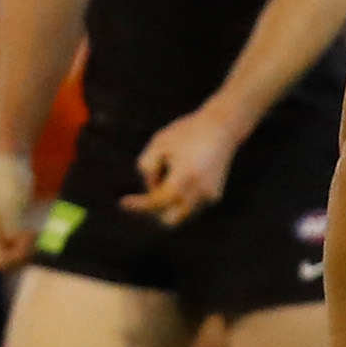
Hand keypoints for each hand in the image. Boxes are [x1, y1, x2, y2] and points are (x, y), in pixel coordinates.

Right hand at [0, 152, 36, 271]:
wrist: (8, 161)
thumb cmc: (10, 178)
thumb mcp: (12, 202)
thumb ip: (11, 226)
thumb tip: (15, 244)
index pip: (1, 262)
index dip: (20, 255)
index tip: (32, 233)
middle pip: (6, 263)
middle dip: (24, 255)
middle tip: (39, 234)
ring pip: (12, 257)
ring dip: (28, 251)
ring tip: (40, 232)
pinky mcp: (3, 229)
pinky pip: (16, 247)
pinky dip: (29, 243)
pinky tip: (38, 229)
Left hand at [121, 105, 241, 226]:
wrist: (222, 127)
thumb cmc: (186, 132)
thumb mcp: (159, 143)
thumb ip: (147, 168)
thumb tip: (150, 191)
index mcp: (184, 177)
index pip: (157, 202)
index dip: (139, 204)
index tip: (123, 203)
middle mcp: (199, 191)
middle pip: (170, 219)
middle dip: (157, 211)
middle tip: (146, 195)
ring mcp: (209, 196)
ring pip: (182, 213)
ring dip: (170, 202)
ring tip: (171, 172)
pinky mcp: (215, 195)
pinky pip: (191, 205)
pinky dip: (182, 197)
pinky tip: (184, 173)